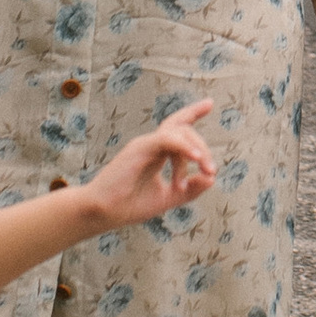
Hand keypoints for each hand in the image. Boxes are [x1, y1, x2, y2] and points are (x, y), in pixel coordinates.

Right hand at [81, 106, 216, 231]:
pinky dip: (183, 147)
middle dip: (203, 148)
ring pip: (179, 132)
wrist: (103, 213)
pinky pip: (166, 139)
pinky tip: (195, 158)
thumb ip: (191, 189)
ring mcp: (145, 144)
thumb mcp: (168, 198)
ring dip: (196, 151)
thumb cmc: (129, 205)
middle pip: (184, 130)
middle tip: (211, 171)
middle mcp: (151, 144)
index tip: (209, 103)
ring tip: (205, 171)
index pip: (177, 126)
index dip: (193, 113)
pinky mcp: (139, 148)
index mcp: (157, 152)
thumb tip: (212, 178)